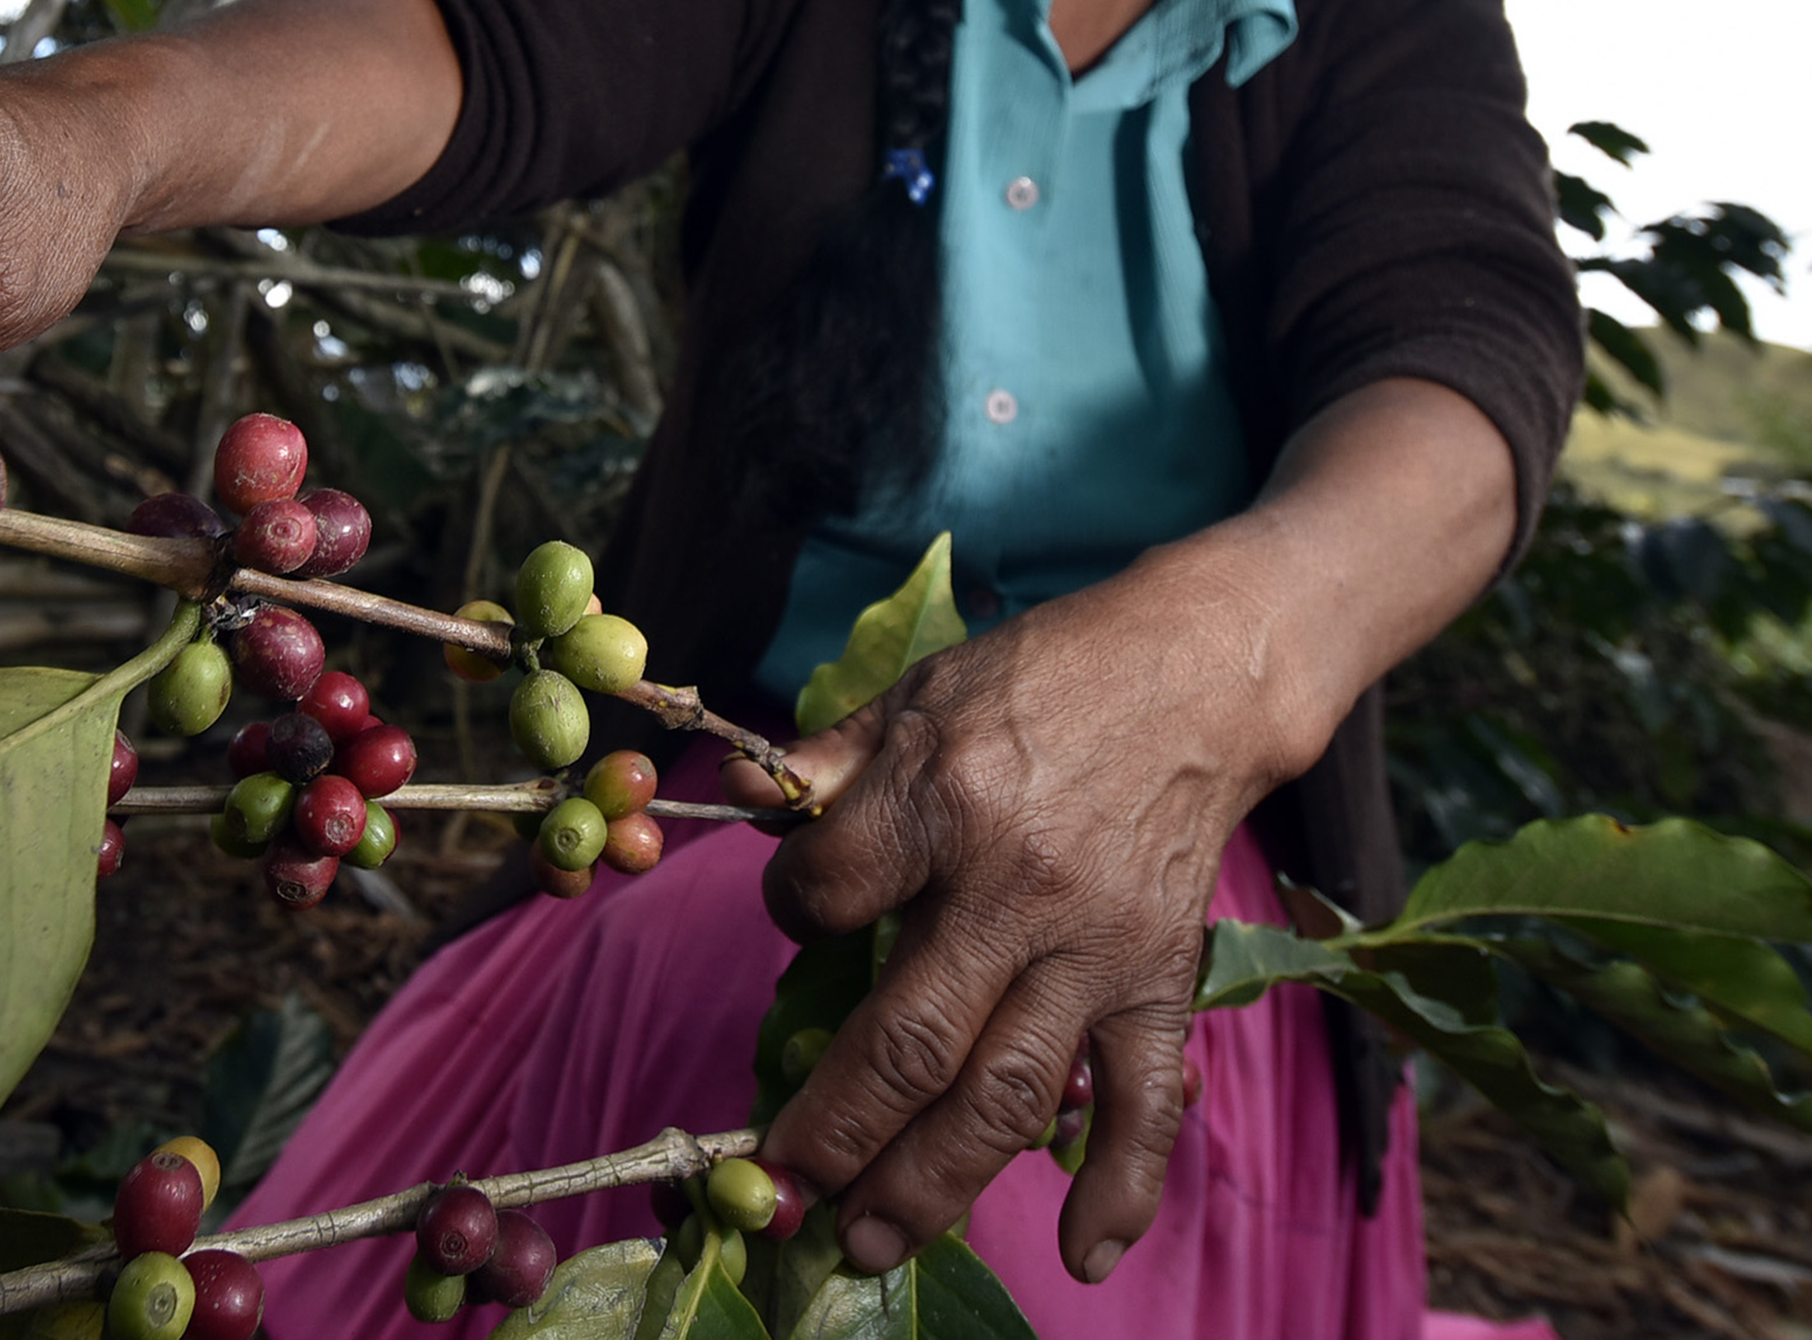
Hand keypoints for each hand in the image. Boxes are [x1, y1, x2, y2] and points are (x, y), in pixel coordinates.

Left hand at [735, 550, 1306, 1286]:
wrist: (1196, 674)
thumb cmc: (1041, 680)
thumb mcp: (919, 694)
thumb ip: (827, 760)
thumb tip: (732, 793)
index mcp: (942, 802)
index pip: (826, 895)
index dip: (788, 912)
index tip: (797, 917)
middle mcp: (1015, 889)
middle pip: (911, 1041)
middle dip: (837, 1131)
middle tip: (784, 1194)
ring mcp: (1096, 947)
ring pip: (1008, 1094)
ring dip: (935, 1184)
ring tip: (869, 1244)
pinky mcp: (1163, 979)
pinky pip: (1147, 1100)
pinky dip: (1123, 1184)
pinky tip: (1086, 1253)